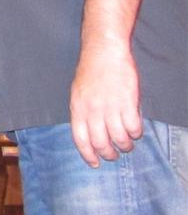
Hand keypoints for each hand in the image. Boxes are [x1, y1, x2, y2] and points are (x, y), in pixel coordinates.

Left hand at [70, 44, 142, 166]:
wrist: (103, 51)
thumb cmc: (90, 71)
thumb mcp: (77, 92)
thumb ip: (82, 112)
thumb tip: (87, 132)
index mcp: (77, 108)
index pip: (80, 140)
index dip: (88, 155)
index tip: (95, 164)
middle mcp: (92, 111)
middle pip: (101, 143)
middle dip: (109, 154)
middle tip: (114, 155)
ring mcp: (110, 107)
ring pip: (120, 139)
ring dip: (125, 146)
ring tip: (127, 144)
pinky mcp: (128, 103)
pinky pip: (134, 128)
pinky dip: (136, 133)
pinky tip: (135, 130)